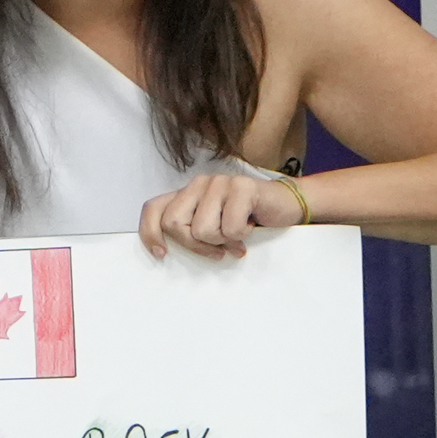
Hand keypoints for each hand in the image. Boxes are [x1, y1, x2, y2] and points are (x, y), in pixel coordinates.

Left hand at [138, 173, 304, 260]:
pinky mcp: (241, 187)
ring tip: (237, 234)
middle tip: (217, 248)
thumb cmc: (246, 219)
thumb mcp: (213, 227)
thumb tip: (167, 253)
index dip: (150, 233)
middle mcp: (199, 184)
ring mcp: (219, 183)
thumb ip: (192, 232)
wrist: (286, 205)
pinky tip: (250, 226)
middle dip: (195, 245)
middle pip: (174, 224)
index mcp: (188, 194)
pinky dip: (241, 236)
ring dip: (222, 241)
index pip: (153, 209)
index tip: (162, 255)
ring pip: (202, 229)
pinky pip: (229, 227)